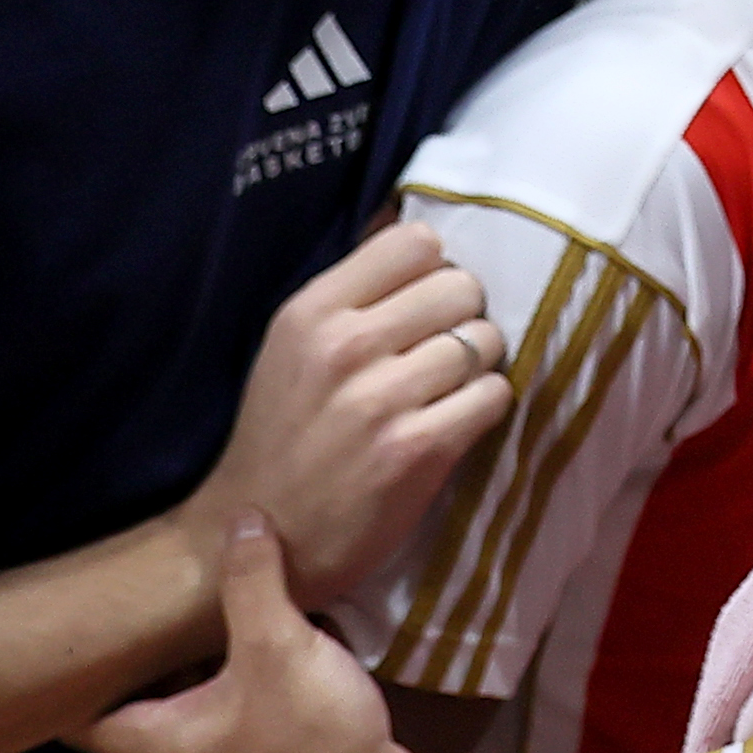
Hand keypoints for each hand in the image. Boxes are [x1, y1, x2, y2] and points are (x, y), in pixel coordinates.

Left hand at [72, 513, 424, 752]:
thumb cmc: (305, 737)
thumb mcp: (277, 647)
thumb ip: (253, 580)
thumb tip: (241, 517)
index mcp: (146, 740)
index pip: (70, 706)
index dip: (70, 659)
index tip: (80, 611)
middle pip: (131, 693)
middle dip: (140, 643)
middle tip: (143, 587)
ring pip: (182, 697)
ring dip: (192, 655)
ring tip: (202, 595)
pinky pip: (223, 706)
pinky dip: (230, 674)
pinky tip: (257, 629)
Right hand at [169, 223, 512, 613]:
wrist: (257, 528)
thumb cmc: (283, 431)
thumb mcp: (293, 345)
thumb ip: (352, 290)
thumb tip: (412, 224)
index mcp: (312, 312)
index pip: (416, 242)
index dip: (433, 270)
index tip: (423, 303)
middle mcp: (345, 347)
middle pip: (462, 287)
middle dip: (463, 316)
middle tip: (442, 350)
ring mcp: (382, 400)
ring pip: (486, 341)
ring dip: (479, 364)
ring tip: (447, 389)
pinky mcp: (417, 450)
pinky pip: (495, 395)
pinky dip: (487, 405)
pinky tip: (457, 420)